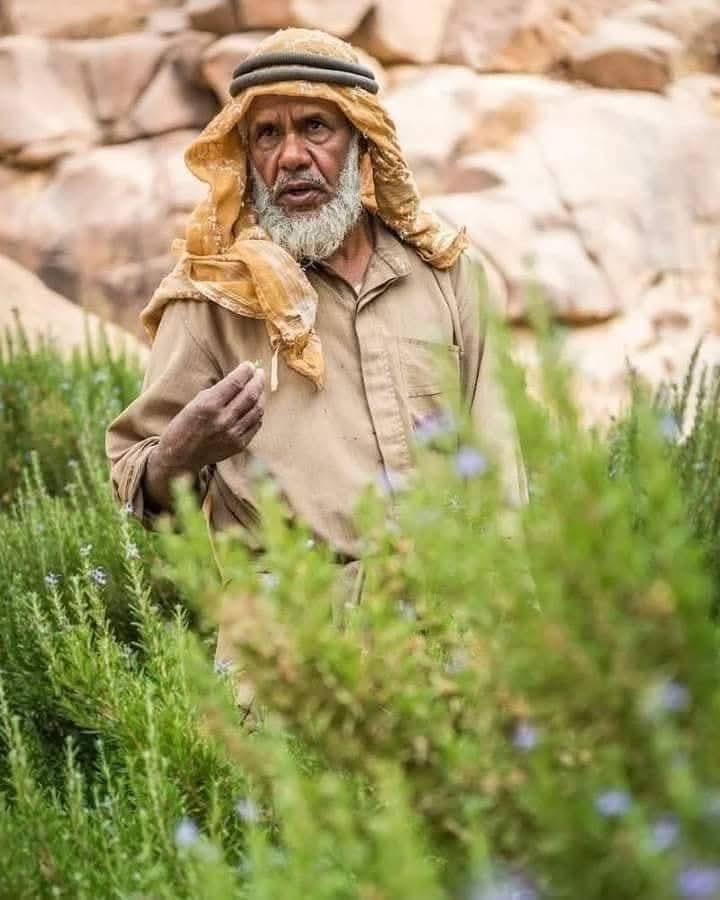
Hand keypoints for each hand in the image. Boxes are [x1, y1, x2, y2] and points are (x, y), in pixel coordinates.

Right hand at [144, 362, 264, 510]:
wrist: (180, 457)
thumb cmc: (184, 426)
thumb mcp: (195, 403)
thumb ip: (217, 392)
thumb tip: (238, 378)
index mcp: (209, 405)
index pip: (236, 383)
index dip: (246, 371)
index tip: (249, 365)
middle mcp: (223, 420)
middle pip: (251, 394)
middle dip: (258, 380)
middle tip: (259, 373)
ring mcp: (233, 434)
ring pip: (257, 409)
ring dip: (261, 395)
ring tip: (260, 387)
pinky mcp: (239, 445)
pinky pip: (255, 424)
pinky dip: (258, 413)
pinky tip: (256, 406)